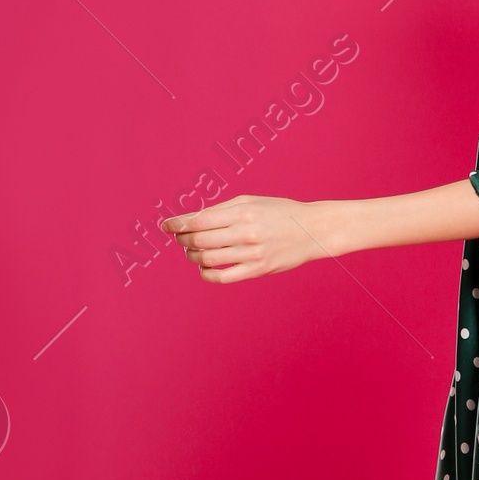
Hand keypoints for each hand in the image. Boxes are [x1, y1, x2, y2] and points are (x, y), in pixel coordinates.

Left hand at [160, 194, 332, 282]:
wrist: (313, 230)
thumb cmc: (280, 212)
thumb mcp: (252, 202)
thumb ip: (222, 210)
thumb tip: (191, 219)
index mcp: (243, 212)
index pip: (199, 220)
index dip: (177, 224)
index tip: (165, 226)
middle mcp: (246, 232)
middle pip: (199, 240)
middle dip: (183, 239)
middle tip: (181, 238)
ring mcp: (252, 253)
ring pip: (207, 259)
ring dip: (193, 255)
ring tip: (193, 251)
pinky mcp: (258, 270)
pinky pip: (222, 277)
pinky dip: (206, 274)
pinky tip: (204, 268)